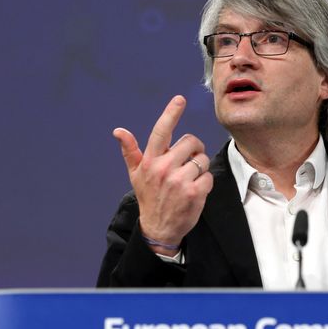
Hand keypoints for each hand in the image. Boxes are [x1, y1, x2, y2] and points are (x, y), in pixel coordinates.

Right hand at [112, 95, 212, 251]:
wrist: (158, 229)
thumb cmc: (149, 197)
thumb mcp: (135, 175)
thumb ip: (130, 151)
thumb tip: (118, 131)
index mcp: (150, 162)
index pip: (161, 132)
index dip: (171, 114)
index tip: (179, 99)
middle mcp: (163, 169)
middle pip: (191, 142)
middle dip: (194, 150)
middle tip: (188, 161)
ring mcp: (179, 181)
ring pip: (202, 159)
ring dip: (200, 167)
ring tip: (189, 178)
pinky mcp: (194, 193)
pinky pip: (209, 176)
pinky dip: (206, 182)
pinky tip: (195, 190)